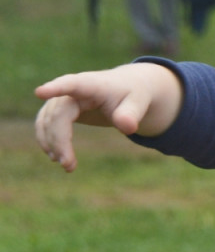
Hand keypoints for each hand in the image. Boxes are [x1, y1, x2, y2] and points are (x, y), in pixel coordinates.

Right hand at [35, 64, 182, 171]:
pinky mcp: (60, 109)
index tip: (39, 92)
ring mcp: (63, 99)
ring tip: (67, 166)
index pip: (71, 84)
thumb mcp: (139, 102)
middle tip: (68, 165)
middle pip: (58, 113)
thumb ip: (132, 114)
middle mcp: (73, 89)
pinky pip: (46, 123)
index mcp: (92, 84)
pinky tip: (55, 157)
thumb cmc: (133, 95)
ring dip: (52, 144)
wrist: (128, 89)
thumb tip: (127, 128)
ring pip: (48, 121)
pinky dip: (48, 140)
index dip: (55, 88)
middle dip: (59, 139)